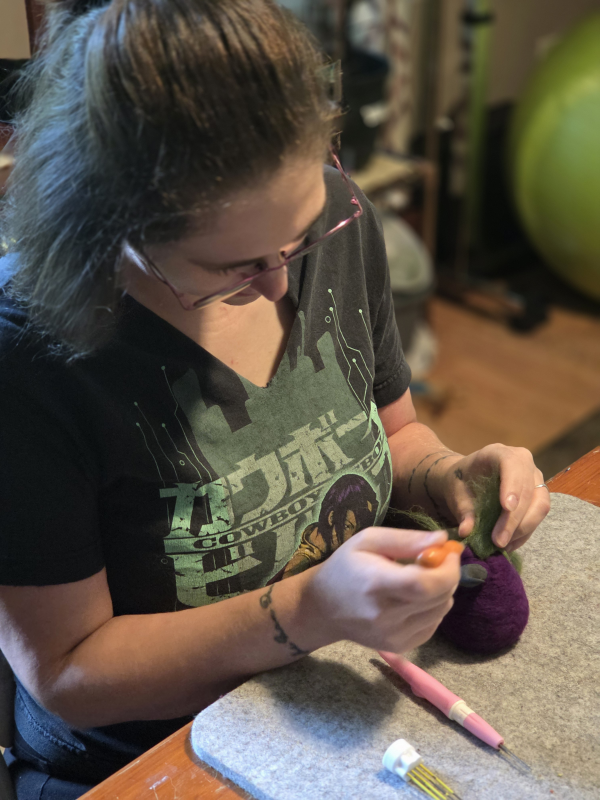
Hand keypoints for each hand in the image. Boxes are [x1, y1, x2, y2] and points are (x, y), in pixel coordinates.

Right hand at [306, 527, 459, 653]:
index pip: (424, 584)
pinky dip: (433, 608)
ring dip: (442, 591)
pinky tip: (415, 598)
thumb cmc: (346, 566)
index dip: (446, 570)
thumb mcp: (368, 540)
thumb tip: (443, 539)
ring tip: (422, 578)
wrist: (323, 607)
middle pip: (439, 598)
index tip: (448, 553)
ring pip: (441, 611)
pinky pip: (433, 625)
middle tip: (438, 561)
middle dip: (449, 576)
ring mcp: (393, 636)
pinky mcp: (399, 647)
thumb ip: (406, 539)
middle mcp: (385, 616)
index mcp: (376, 584)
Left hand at [440, 444, 550, 551]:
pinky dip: (525, 532)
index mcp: (498, 452)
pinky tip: (509, 544)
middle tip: (498, 541)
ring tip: (503, 545)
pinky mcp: (538, 494)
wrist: (467, 481)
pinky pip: (538, 515)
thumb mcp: (456, 494)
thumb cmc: (461, 483)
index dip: (512, 486)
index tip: (506, 508)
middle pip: (529, 490)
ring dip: (523, 528)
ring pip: (540, 505)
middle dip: (515, 519)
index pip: (512, 464)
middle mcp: (522, 462)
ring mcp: (533, 477)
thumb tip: (466, 531)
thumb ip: (462, 511)